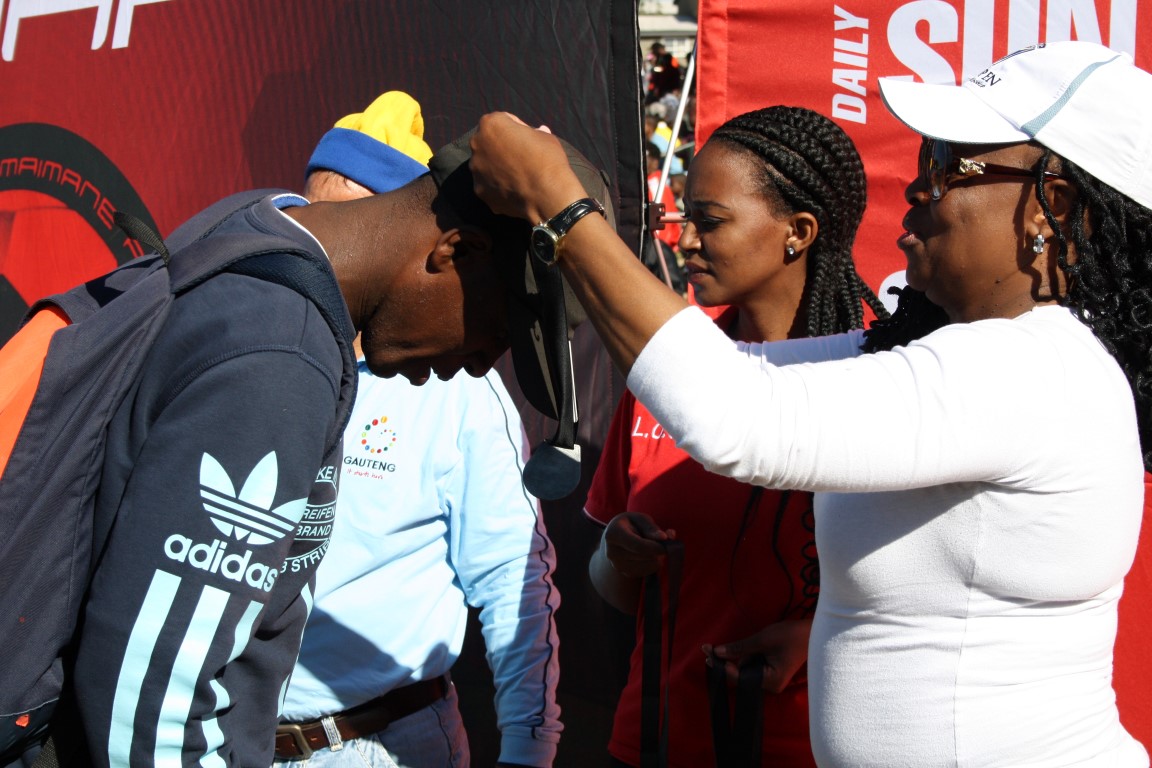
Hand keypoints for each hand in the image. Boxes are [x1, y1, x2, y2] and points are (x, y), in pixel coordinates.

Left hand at [470, 112, 587, 224]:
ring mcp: (476, 171)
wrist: (547, 195)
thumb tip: (539, 131)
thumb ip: (534, 133)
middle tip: (521, 158)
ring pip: (486, 165)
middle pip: (489, 143)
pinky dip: (499, 187)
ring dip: (498, 168)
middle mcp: (477, 145)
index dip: (517, 129)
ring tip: (518, 176)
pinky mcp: (480, 191)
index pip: (503, 121)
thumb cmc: (547, 160)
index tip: (528, 139)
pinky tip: (514, 190)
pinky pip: (489, 186)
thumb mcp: (546, 137)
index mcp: (491, 125)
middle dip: (502, 147)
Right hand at [602, 512, 675, 578]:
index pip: (638, 545)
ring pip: (649, 565)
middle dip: (658, 550)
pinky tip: (650, 555)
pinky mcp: (626, 573)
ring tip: (654, 547)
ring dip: (657, 557)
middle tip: (662, 542)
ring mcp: (618, 565)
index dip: (655, 546)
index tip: (667, 542)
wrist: (615, 538)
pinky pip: (649, 571)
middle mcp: (612, 552)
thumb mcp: (639, 519)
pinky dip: (654, 563)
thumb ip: (651, 527)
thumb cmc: (630, 524)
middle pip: (645, 556)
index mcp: (613, 534)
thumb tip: (664, 538)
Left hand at [702, 618, 811, 693]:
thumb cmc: (790, 636)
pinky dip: (746, 656)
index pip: (739, 676)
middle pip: (741, 674)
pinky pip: (753, 665)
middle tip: (708, 647)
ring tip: (730, 645)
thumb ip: (739, 648)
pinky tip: (741, 648)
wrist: (813, 631)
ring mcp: (771, 678)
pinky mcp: (771, 670)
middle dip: (726, 661)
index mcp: (770, 682)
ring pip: (746, 668)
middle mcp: (770, 684)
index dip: (721, 665)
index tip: (706, 652)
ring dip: (737, 657)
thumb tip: (717, 652)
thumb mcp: (762, 640)